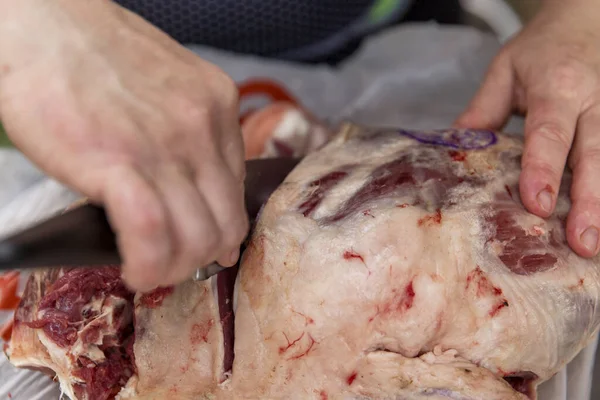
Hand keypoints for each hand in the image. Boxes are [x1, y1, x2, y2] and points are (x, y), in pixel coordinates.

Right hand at [0, 0, 248, 290]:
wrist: (40, 22)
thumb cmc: (93, 55)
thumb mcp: (167, 84)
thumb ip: (188, 131)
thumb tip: (190, 186)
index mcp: (218, 105)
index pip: (238, 189)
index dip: (222, 227)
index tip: (205, 244)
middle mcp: (204, 127)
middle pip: (227, 222)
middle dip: (204, 257)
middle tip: (175, 265)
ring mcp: (167, 145)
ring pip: (199, 237)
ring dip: (176, 269)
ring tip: (151, 272)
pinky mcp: (120, 161)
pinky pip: (154, 234)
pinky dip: (149, 266)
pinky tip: (136, 272)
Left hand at [456, 0, 599, 257]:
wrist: (588, 21)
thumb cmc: (542, 50)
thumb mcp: (504, 70)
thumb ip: (482, 111)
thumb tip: (454, 151)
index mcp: (557, 88)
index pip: (549, 133)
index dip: (543, 168)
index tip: (537, 202)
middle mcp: (593, 103)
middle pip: (594, 155)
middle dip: (589, 201)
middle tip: (582, 242)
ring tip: (595, 244)